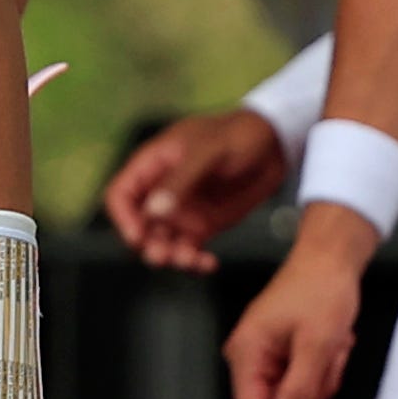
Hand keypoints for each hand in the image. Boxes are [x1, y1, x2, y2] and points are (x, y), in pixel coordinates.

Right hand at [103, 107, 289, 273]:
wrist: (276, 144)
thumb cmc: (240, 135)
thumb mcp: (209, 152)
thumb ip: (180, 180)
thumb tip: (153, 211)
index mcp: (153, 164)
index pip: (121, 194)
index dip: (123, 218)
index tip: (138, 237)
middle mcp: (162, 190)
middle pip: (139, 225)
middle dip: (147, 244)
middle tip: (165, 256)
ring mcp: (182, 210)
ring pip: (161, 243)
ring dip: (170, 256)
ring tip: (191, 261)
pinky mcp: (203, 225)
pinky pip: (188, 250)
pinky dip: (194, 262)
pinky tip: (208, 263)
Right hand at [224, 213, 374, 398]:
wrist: (332, 258)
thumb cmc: (321, 287)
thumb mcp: (316, 345)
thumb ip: (300, 391)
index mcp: (246, 351)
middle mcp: (249, 354)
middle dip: (311, 389)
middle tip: (329, 362)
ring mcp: (265, 353)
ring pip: (295, 393)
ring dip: (322, 376)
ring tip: (332, 346)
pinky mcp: (281, 350)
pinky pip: (303, 377)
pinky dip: (323, 366)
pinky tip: (331, 344)